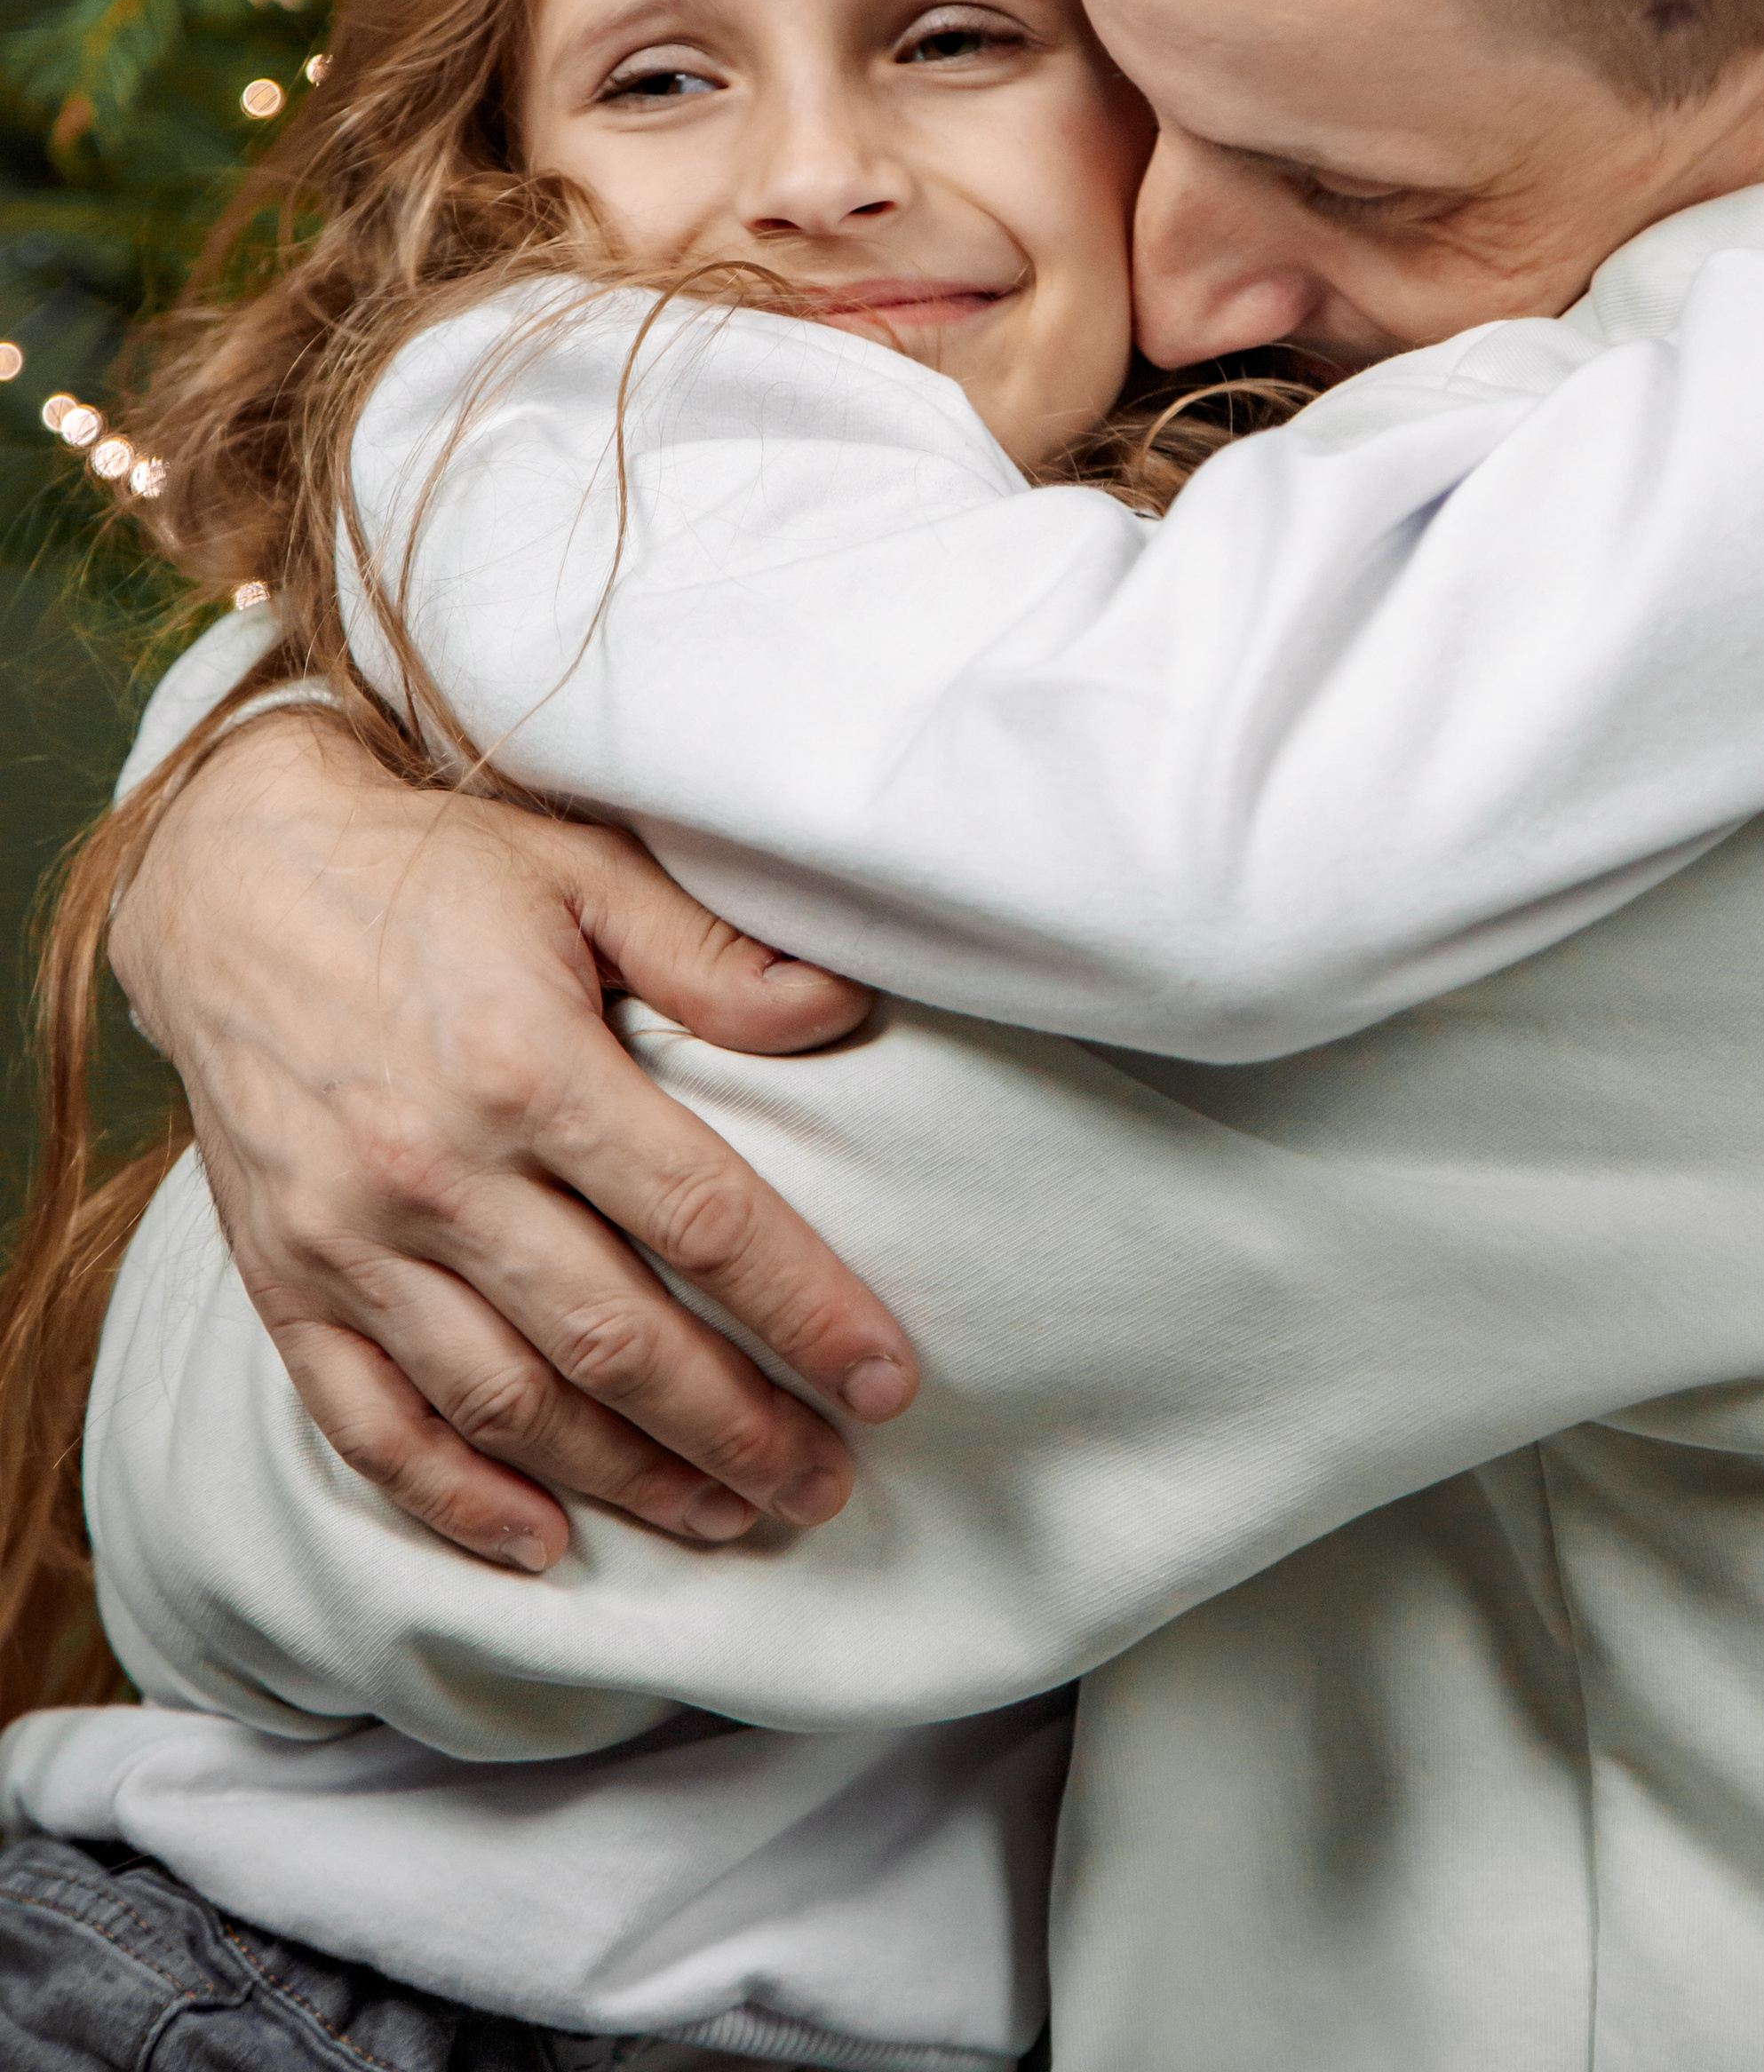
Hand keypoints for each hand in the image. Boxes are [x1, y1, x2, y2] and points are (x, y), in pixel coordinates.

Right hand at [111, 707, 916, 1571]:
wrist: (228, 876)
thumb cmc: (432, 870)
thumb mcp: (584, 871)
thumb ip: (711, 955)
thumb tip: (843, 1008)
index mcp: (530, 1066)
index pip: (703, 1222)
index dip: (806, 1311)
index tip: (886, 1380)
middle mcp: (437, 1172)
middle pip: (617, 1343)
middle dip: (739, 1433)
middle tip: (827, 1486)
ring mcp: (350, 1241)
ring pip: (508, 1407)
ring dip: (627, 1482)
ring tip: (726, 1517)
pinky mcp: (285, 1281)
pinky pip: (369, 1426)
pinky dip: (455, 1501)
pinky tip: (541, 1541)